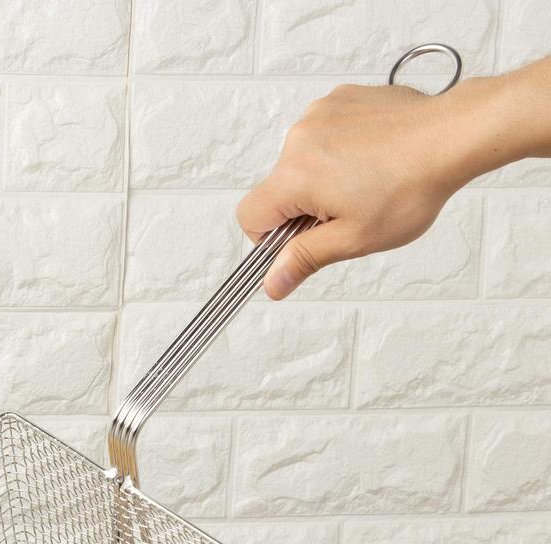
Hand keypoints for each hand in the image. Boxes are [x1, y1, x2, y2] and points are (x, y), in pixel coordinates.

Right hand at [238, 83, 471, 298]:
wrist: (453, 135)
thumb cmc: (411, 187)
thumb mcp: (353, 239)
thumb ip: (304, 260)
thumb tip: (272, 284)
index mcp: (295, 176)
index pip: (250, 216)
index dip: (270, 238)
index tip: (302, 241)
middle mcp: (299, 139)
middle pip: (279, 189)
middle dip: (305, 208)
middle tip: (349, 214)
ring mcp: (320, 114)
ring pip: (302, 163)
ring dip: (323, 179)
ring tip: (367, 184)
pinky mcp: (341, 100)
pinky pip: (323, 135)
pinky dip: (339, 151)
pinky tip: (371, 159)